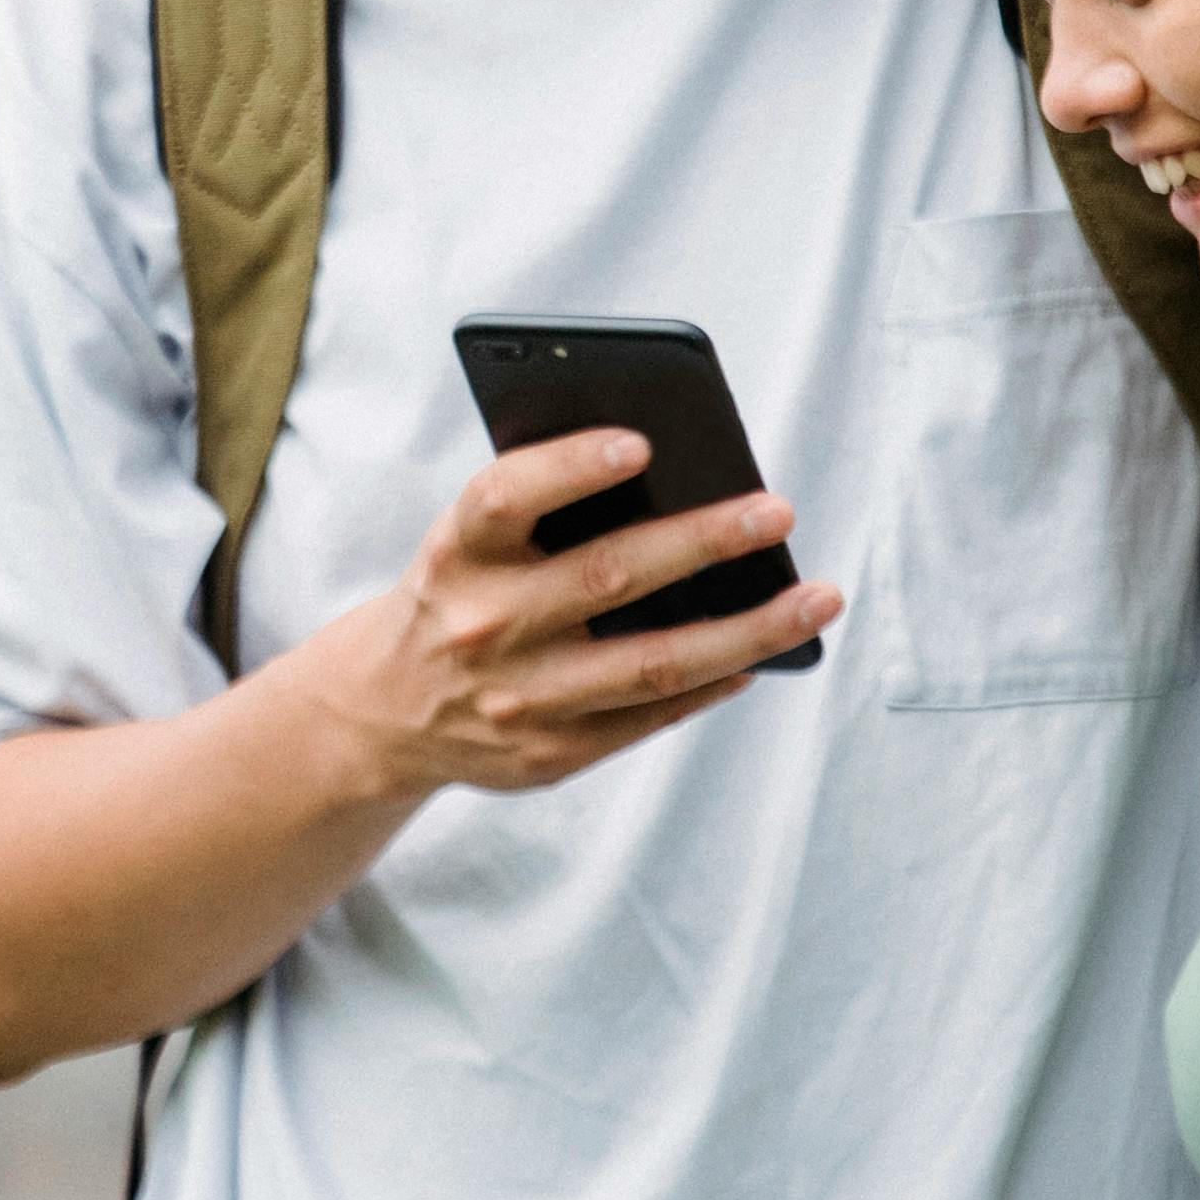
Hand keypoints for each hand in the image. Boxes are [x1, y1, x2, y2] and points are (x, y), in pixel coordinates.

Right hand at [283, 432, 838, 801]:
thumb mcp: (467, 542)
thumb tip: (675, 479)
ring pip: (651, 665)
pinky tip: (762, 654)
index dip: (570, 468)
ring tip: (818, 597)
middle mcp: (482, 627)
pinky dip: (712, 683)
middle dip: (701, 542)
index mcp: (455, 554)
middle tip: (777, 511)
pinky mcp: (548, 756)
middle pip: (605, 579)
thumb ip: (540, 511)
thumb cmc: (458, 593)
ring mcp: (517, 701)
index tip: (642, 443)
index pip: (505, 499)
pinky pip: (649, 718)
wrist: (381, 711)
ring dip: (747, 631)